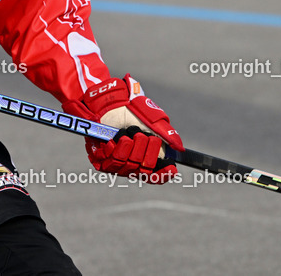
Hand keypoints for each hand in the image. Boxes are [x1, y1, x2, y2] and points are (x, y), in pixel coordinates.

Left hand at [64, 75, 183, 183]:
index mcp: (145, 158)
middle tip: (142, 135)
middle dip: (146, 150)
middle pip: (144, 170)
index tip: (170, 166)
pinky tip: (116, 138)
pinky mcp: (100, 160)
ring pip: (128, 165)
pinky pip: (112, 161)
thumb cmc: (133, 112)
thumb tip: (180, 150)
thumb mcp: (154, 121)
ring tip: (128, 134)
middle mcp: (131, 164)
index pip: (156, 176)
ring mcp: (116, 164)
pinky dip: (117, 147)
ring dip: (131, 146)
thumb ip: (168, 135)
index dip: (163, 174)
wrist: (111, 104)